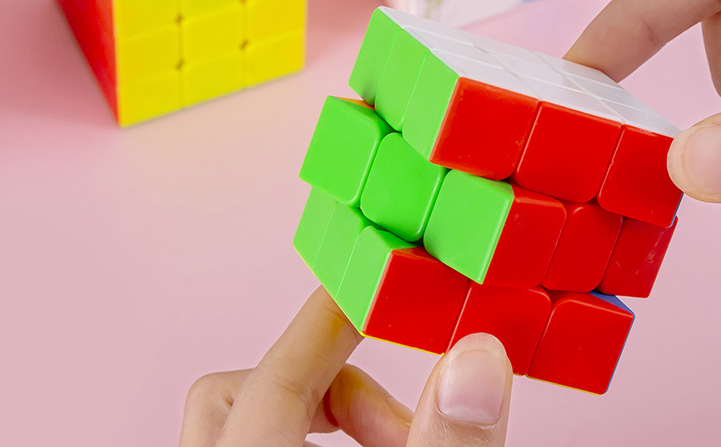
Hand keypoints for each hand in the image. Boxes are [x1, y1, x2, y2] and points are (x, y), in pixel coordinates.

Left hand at [178, 286, 512, 445]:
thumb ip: (444, 442)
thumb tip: (476, 361)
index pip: (280, 373)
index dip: (332, 318)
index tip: (373, 288)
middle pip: (244, 392)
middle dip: (330, 378)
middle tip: (399, 409)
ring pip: (246, 424)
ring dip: (325, 416)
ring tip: (398, 442)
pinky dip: (306, 441)